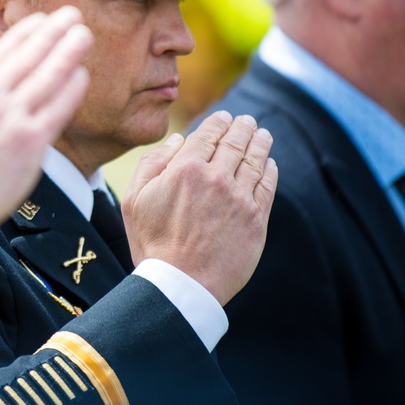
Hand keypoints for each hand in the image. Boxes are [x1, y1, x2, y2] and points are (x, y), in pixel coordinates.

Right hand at [0, 5, 90, 233]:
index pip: (0, 52)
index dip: (24, 34)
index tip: (41, 21)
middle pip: (28, 56)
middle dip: (52, 32)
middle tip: (72, 15)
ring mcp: (11, 118)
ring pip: (46, 76)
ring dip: (68, 51)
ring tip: (83, 34)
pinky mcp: (29, 143)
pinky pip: (57, 109)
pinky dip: (71, 90)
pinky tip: (82, 75)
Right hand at [122, 111, 276, 305]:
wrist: (180, 286)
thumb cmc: (152, 244)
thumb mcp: (134, 200)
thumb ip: (152, 163)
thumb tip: (178, 140)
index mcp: (186, 168)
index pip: (210, 132)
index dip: (220, 121)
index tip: (225, 118)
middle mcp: (216, 178)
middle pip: (236, 141)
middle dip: (243, 127)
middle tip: (247, 121)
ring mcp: (239, 199)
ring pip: (256, 160)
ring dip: (260, 142)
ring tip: (263, 134)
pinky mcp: (255, 220)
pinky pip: (267, 186)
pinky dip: (270, 170)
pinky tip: (269, 164)